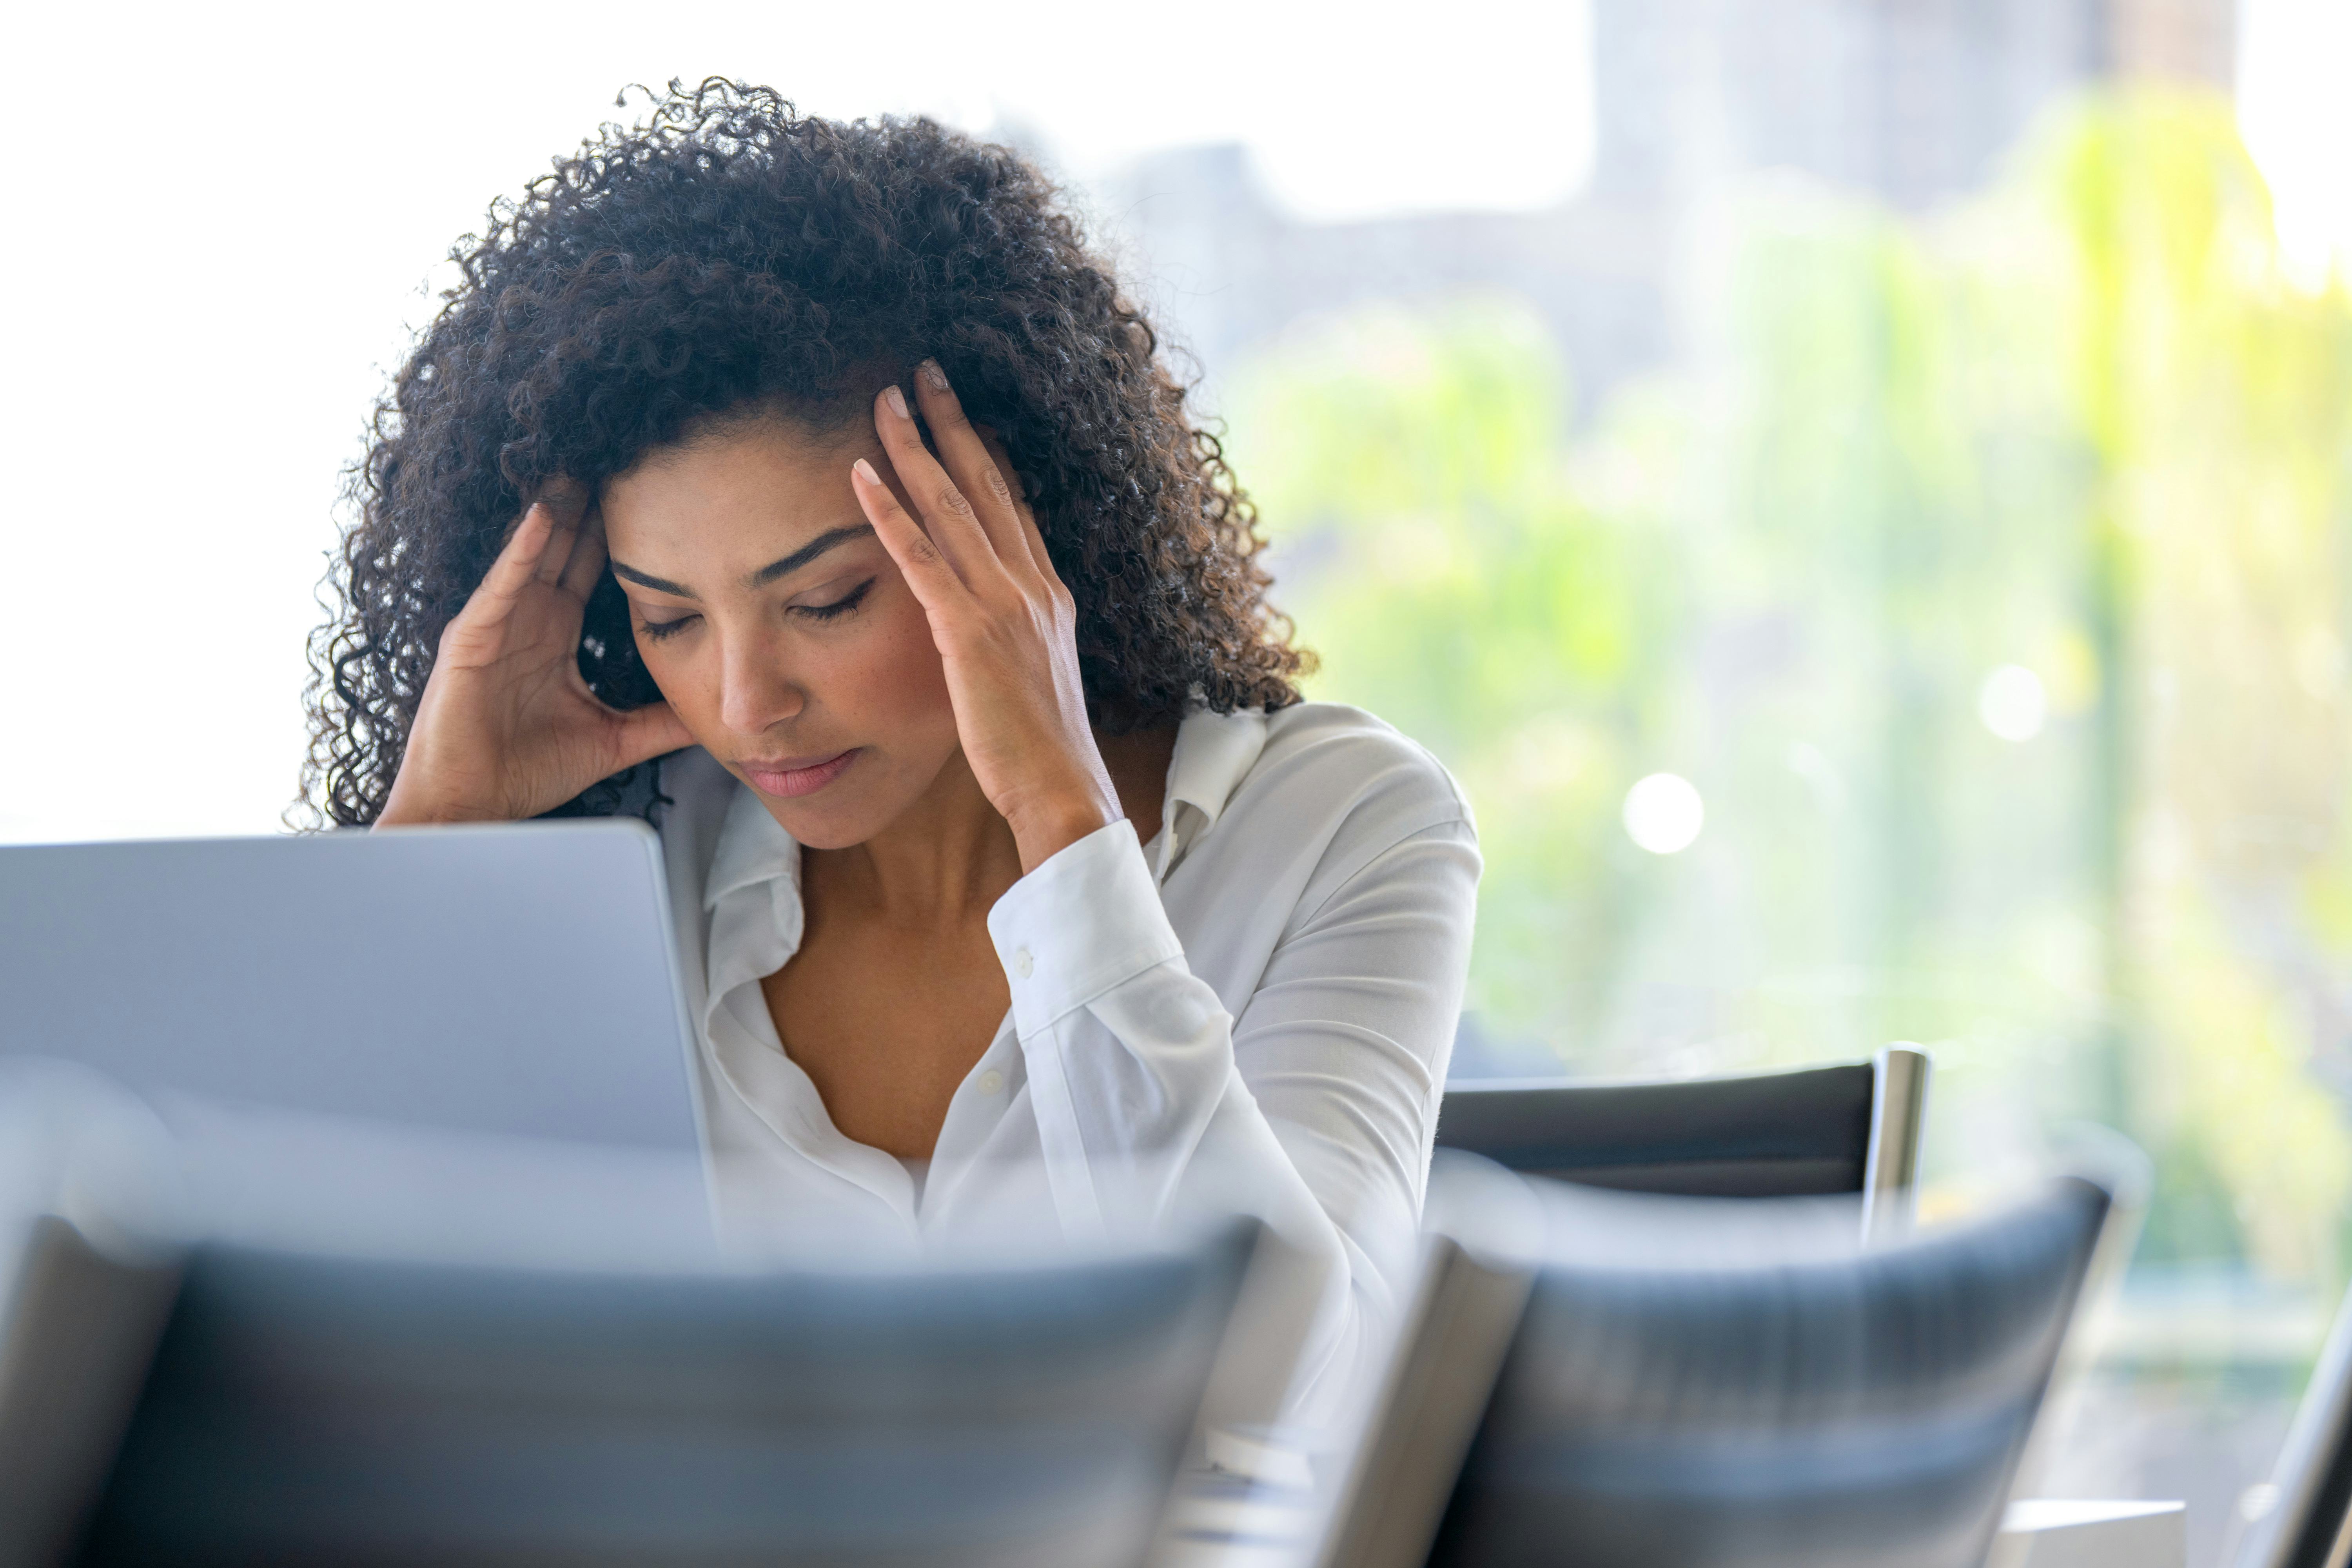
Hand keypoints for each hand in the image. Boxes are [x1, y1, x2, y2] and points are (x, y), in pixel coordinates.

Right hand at [376, 483, 692, 825]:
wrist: (474, 809)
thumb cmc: (527, 773)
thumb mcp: (614, 740)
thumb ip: (661, 722)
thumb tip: (715, 715)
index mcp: (557, 635)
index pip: (592, 570)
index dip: (620, 534)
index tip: (656, 495)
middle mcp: (528, 620)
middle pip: (563, 548)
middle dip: (588, 504)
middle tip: (620, 452)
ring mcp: (497, 625)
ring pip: (531, 554)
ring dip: (554, 509)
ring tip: (581, 463)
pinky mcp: (470, 640)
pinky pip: (500, 587)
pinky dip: (520, 552)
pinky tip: (541, 518)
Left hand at [851, 360, 1121, 872]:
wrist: (1062, 786)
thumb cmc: (1042, 748)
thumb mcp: (1034, 676)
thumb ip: (1015, 637)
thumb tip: (992, 627)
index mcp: (1047, 594)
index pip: (1013, 504)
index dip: (987, 451)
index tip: (962, 412)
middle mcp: (1030, 585)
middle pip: (987, 483)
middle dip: (954, 422)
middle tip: (924, 371)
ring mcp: (1002, 604)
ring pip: (952, 504)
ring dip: (915, 445)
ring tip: (884, 399)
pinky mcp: (968, 632)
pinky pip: (921, 556)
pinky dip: (889, 510)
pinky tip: (861, 472)